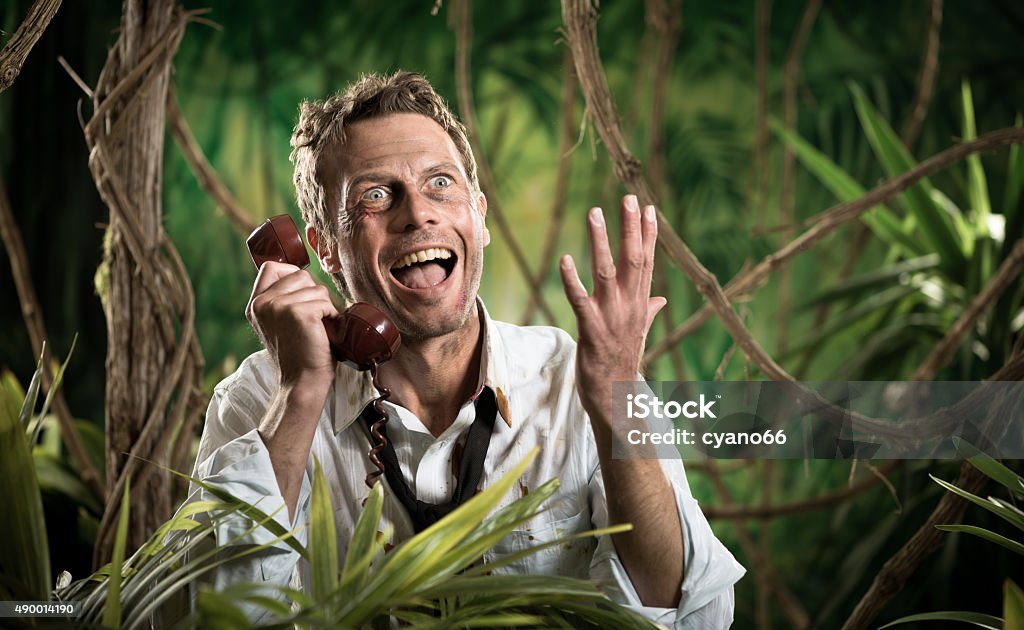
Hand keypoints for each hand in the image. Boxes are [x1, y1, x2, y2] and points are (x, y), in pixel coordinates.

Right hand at [246, 261, 337, 386]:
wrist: (302, 382)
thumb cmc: (299, 353)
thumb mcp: (279, 323)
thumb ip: (281, 300)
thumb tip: (304, 272)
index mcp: (255, 304)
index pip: (271, 267)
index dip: (292, 273)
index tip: (303, 294)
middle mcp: (262, 303)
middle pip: (301, 274)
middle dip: (315, 294)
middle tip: (314, 319)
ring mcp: (278, 306)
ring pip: (317, 288)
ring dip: (326, 307)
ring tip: (319, 328)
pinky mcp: (298, 313)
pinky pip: (326, 302)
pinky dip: (332, 316)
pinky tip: (325, 332)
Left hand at [559, 194, 665, 416]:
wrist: (617, 399)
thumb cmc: (624, 362)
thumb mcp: (640, 333)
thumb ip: (650, 311)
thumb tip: (660, 300)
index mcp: (640, 304)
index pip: (647, 262)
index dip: (648, 234)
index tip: (648, 207)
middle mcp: (630, 306)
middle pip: (633, 260)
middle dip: (631, 228)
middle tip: (628, 198)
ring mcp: (612, 317)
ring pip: (607, 272)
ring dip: (601, 242)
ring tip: (594, 213)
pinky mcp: (592, 330)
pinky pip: (580, 301)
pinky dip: (572, 280)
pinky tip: (564, 259)